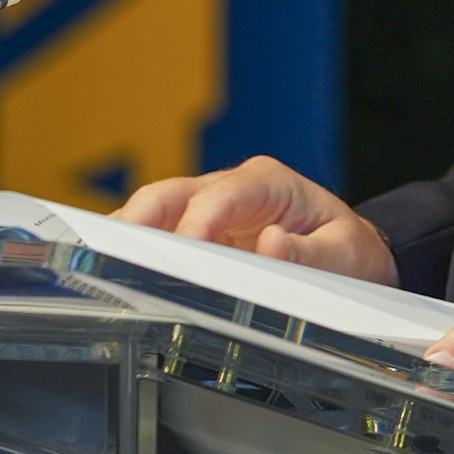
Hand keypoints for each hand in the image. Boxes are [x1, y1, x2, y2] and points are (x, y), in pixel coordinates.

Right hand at [116, 156, 398, 286]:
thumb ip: (311, 254)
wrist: (353, 255)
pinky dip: (139, 250)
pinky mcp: (201, 233)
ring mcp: (213, 209)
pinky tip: (115, 270)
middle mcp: (234, 188)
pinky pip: (162, 235)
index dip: (197, 222)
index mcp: (269, 183)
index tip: (182, 251)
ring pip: (157, 212)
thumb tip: (272, 244)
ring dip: (130, 235)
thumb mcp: (346, 256)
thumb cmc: (350, 251)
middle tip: (111, 251)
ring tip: (100, 263)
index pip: (221, 196)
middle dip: (139, 220)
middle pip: (172, 194)